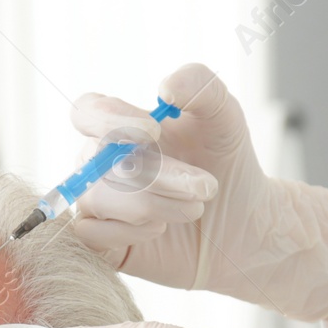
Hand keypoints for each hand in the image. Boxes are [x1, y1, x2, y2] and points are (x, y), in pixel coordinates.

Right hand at [71, 63, 327, 322]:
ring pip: (98, 198)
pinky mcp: (97, 241)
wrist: (240, 225)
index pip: (86, 111)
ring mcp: (94, 201)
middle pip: (99, 161)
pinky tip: (162, 229)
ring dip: (155, 204)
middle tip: (205, 186)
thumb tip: (165, 87)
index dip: (109, 120)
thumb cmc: (226, 165)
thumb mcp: (224, 117)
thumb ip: (200, 87)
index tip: (153, 132)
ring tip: (194, 208)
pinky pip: (93, 234)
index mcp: (120, 125)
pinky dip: (134, 232)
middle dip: (157, 174)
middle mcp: (98, 162)